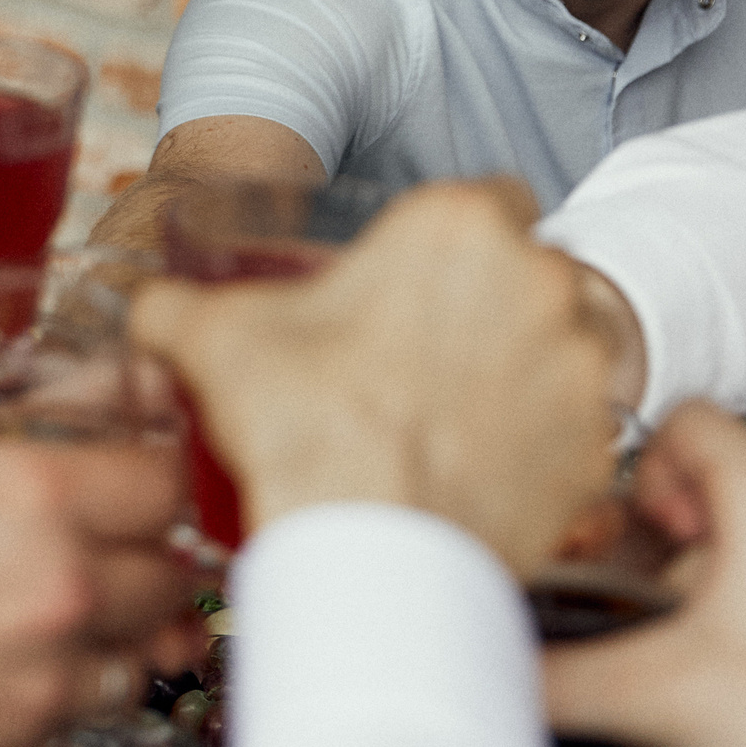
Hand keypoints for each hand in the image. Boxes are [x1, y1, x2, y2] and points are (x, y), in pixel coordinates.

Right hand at [0, 426, 199, 746]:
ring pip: (142, 656)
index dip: (157, 476)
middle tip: (116, 548)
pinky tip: (20, 672)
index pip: (163, 482)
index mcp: (30, 492)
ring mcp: (47, 676)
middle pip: (171, 574)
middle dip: (148, 558)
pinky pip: (80, 714)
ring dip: (121, 634)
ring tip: (75, 620)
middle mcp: (63, 584)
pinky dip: (67, 693)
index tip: (144, 478)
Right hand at [128, 178, 617, 572]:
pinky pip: (575, 434)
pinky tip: (477, 468)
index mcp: (460, 226)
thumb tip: (147, 305)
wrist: (364, 551)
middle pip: (532, 274)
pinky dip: (538, 447)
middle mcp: (542, 282)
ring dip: (523, 370)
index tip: (418, 278)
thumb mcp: (211, 337)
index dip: (454, 237)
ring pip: (564, 351)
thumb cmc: (301, 426)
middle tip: (421, 353)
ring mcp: (582, 371)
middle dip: (491, 305)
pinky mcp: (599, 452)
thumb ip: (171, 302)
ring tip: (450, 414)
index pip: (492, 195)